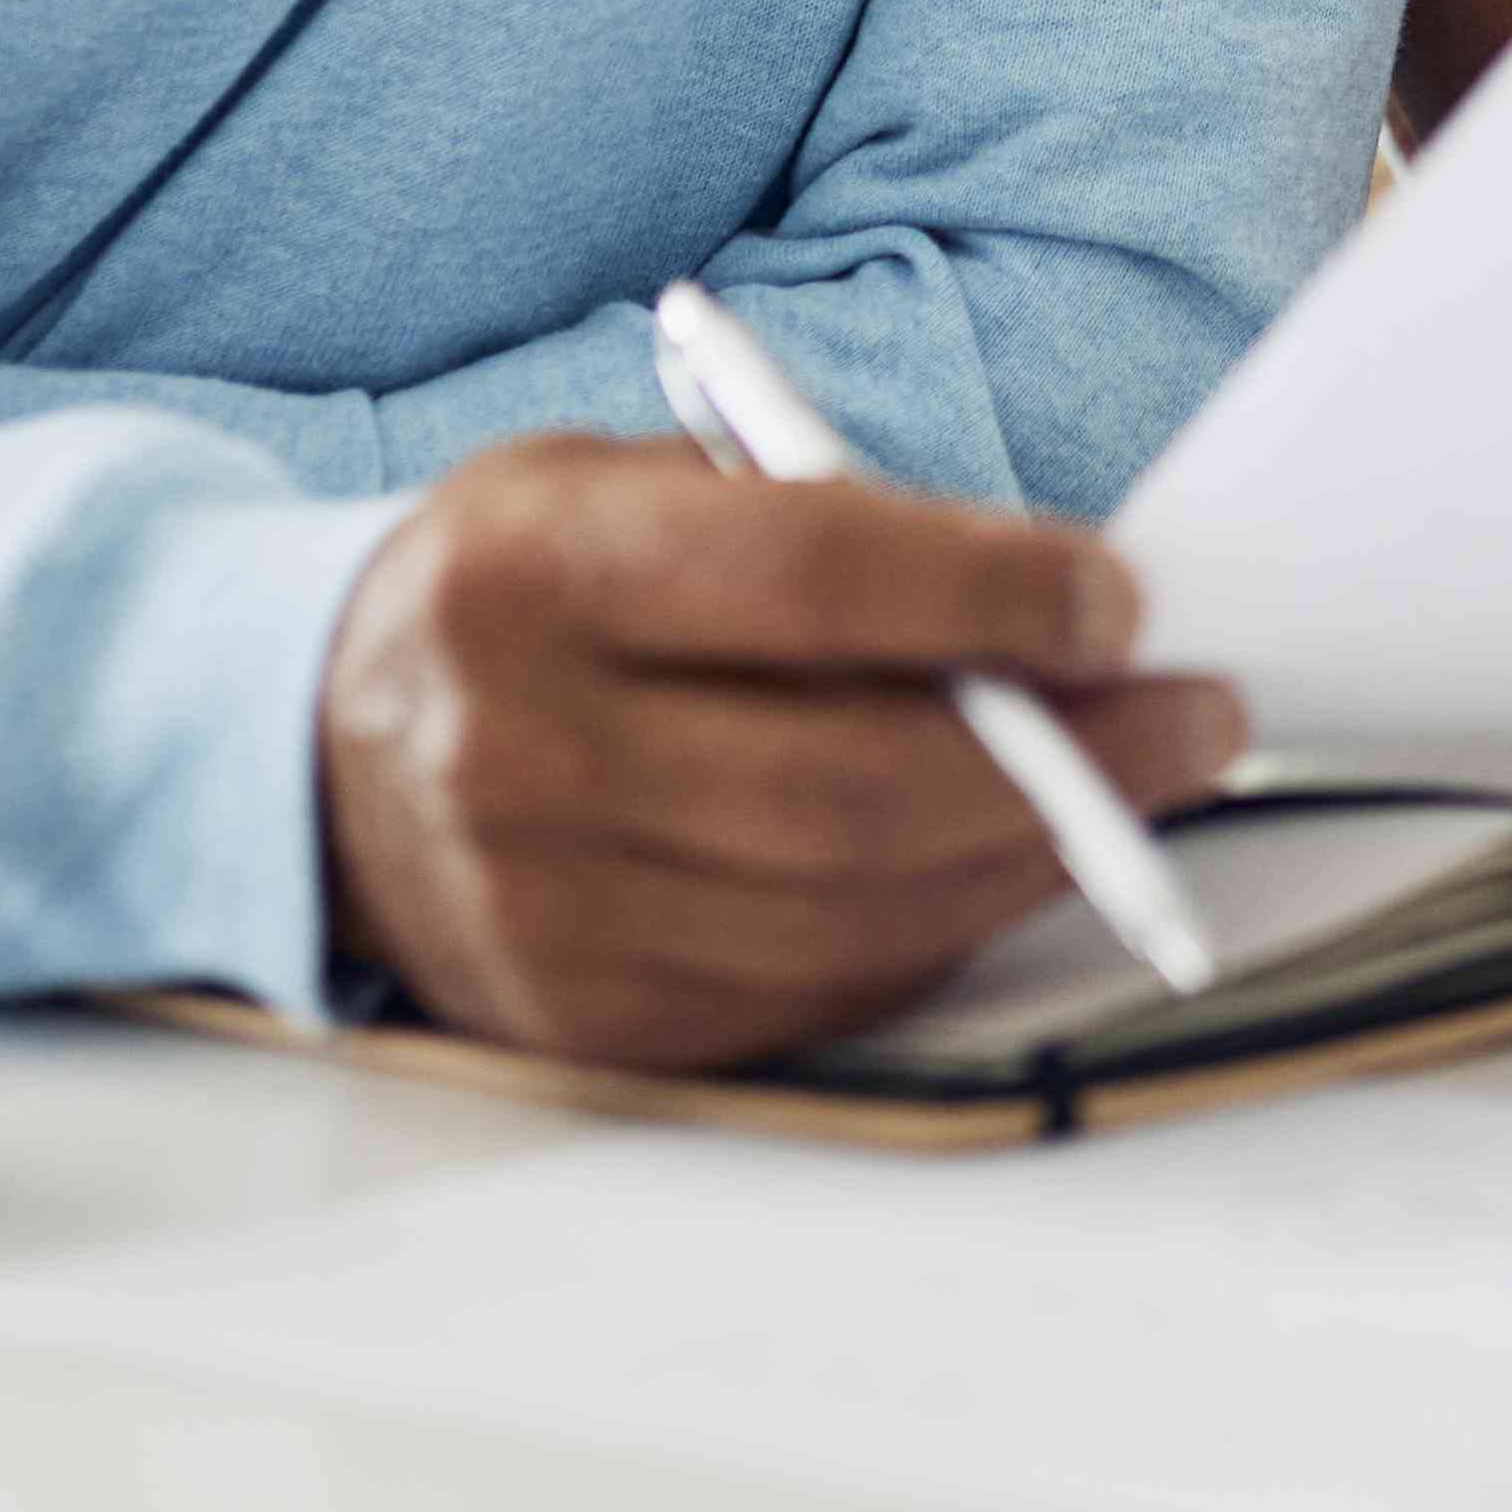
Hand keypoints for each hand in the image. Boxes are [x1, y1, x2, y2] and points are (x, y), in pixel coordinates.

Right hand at [310, 437, 1246, 1072]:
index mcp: (527, 575)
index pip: (805, 579)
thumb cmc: (526, 591)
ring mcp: (544, 915)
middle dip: (1068, 753)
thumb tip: (1057, 599)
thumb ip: (811, 527)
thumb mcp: (621, 486)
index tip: (1119, 597)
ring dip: (1035, 852)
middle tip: (1194, 715)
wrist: (316, 750)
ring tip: (1135, 790)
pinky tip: (1004, 863)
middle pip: (853, 783)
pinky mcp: (587, 1025)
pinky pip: (819, 991)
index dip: (988, 590)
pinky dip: (942, 926)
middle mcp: (517, 754)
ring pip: (856, 907)